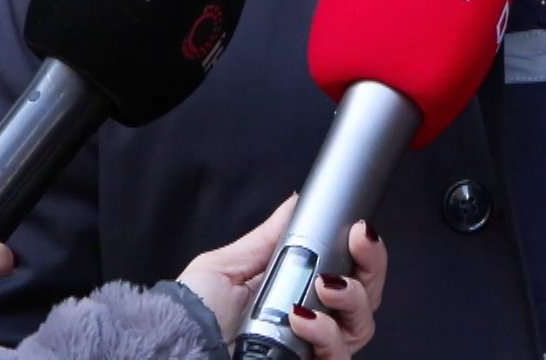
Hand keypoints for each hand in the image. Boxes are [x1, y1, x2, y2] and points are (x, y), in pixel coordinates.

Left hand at [177, 195, 388, 358]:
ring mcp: (311, 350)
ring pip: (360, 327)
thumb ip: (267, 238)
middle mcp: (311, 323)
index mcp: (296, 292)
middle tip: (357, 243)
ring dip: (350, 298)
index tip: (359, 228)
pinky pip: (338, 357)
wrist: (174, 347)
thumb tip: (296, 202)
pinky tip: (303, 318)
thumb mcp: (228, 266)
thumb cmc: (193, 315)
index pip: (349, 270)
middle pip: (366, 297)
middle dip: (371, 266)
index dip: (364, 250)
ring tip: (324, 285)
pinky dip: (326, 334)